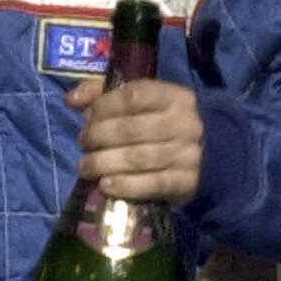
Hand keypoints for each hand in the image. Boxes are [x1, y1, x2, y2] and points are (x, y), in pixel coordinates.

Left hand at [66, 76, 203, 202]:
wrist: (208, 153)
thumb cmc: (158, 121)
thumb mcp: (137, 101)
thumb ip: (102, 94)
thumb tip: (71, 99)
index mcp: (174, 96)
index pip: (133, 96)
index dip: (104, 106)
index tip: (87, 117)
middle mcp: (185, 123)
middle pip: (131, 129)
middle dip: (99, 136)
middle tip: (83, 143)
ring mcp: (189, 154)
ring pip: (139, 158)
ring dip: (104, 163)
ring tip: (85, 167)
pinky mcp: (187, 181)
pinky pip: (153, 184)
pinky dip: (125, 186)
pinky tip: (105, 185)